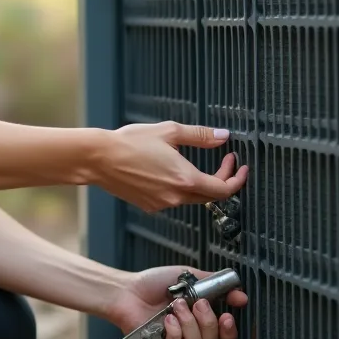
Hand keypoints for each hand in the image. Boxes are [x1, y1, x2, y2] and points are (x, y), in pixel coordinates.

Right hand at [97, 121, 247, 212]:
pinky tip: (169, 171)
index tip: (240, 166)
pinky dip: (180, 187)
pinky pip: (173, 199)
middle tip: (225, 161)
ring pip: (191, 198)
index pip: (224, 189)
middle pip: (211, 195)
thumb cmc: (129, 143)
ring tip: (192, 162)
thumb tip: (223, 137)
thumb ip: (201, 136)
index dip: (236, 178)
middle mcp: (176, 197)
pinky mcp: (149, 206)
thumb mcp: (169, 132)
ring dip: (200, 183)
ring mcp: (162, 204)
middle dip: (222, 179)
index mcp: (185, 179)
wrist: (99, 159)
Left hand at [103, 266, 248, 338]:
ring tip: (176, 306)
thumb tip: (241, 295)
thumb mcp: (191, 278)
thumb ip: (216, 286)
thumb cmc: (156, 283)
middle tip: (199, 304)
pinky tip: (166, 318)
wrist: (128, 288)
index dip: (230, 333)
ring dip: (188, 322)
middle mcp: (190, 335)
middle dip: (209, 323)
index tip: (228, 317)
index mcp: (200, 322)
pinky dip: (174, 331)